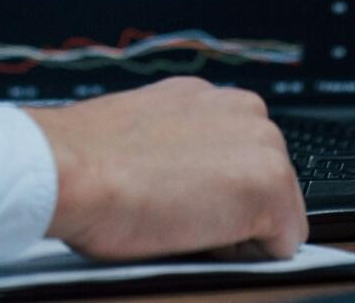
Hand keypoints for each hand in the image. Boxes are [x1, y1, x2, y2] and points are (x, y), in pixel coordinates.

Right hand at [24, 79, 304, 261]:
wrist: (70, 170)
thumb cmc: (85, 164)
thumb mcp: (141, 136)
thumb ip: (176, 145)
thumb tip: (183, 177)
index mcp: (208, 98)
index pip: (240, 158)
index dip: (212, 192)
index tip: (182, 200)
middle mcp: (243, 109)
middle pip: (265, 183)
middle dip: (232, 208)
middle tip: (178, 215)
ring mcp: (263, 144)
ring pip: (278, 212)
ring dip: (240, 229)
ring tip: (184, 224)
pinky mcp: (270, 186)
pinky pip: (283, 245)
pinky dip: (249, 256)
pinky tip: (201, 238)